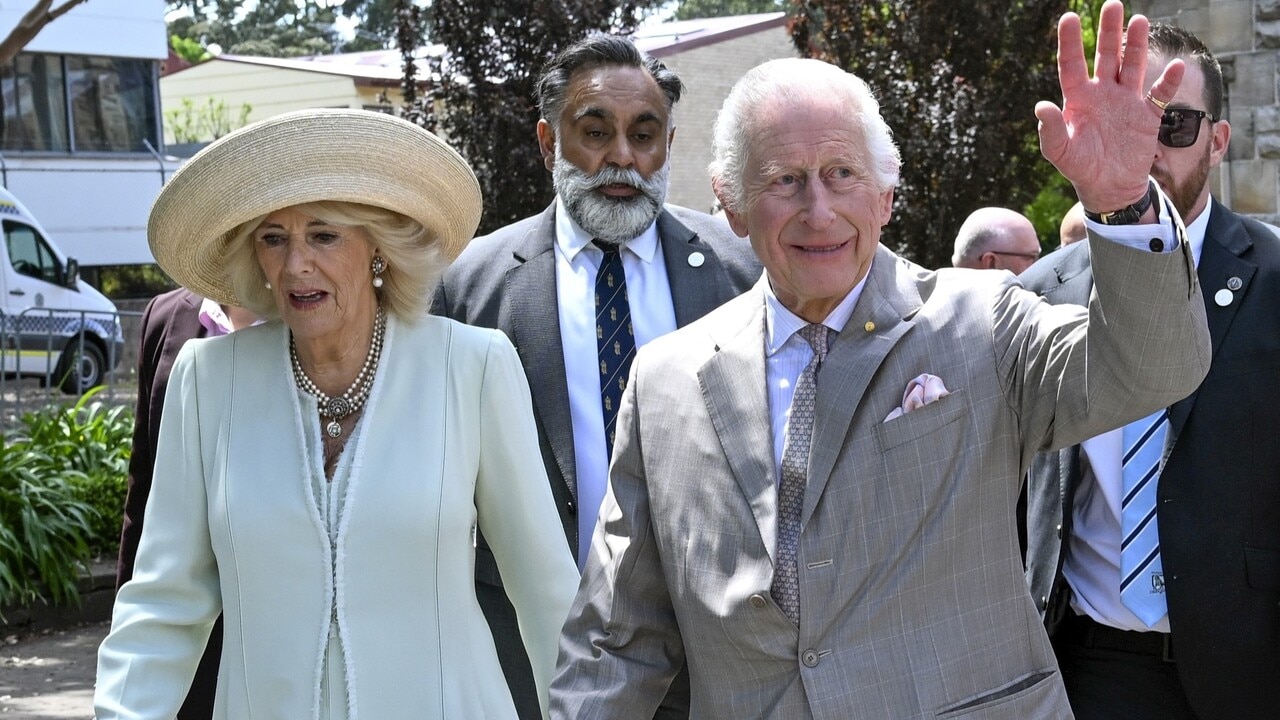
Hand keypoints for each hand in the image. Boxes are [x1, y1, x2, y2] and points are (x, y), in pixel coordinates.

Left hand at [1035, 0, 1183, 215]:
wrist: (1108, 188)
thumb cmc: (1080, 169)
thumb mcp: (1060, 153)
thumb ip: (1050, 131)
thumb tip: (1040, 107)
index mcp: (1078, 100)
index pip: (1072, 65)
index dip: (1070, 41)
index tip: (1069, 16)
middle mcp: (1103, 94)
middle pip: (1106, 56)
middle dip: (1109, 31)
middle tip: (1112, 4)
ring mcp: (1126, 102)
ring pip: (1132, 66)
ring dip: (1136, 45)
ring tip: (1139, 20)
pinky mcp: (1147, 115)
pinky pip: (1159, 94)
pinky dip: (1168, 82)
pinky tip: (1175, 66)